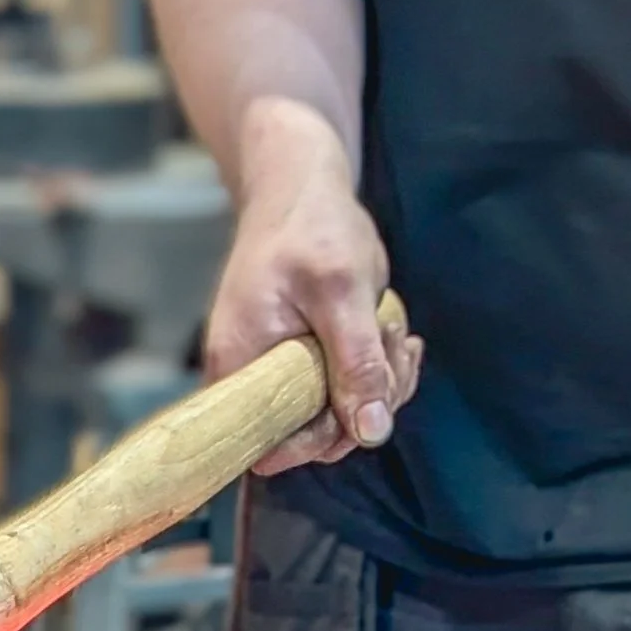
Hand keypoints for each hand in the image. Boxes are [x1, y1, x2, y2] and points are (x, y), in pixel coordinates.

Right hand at [207, 99, 421, 472]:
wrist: (299, 185)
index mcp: (239, 367)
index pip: (270, 446)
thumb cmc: (309, 227)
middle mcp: (252, 377)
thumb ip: (355, 364)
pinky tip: (391, 332)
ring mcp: (280, 369)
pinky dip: (380, 367)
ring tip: (390, 328)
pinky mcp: (307, 358)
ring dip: (381, 380)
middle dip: (366, 402)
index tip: (361, 401)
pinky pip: (349, 386)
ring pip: (340, 413)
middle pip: (314, 435)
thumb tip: (371, 432)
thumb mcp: (340, 292)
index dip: (321, 439)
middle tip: (391, 347)